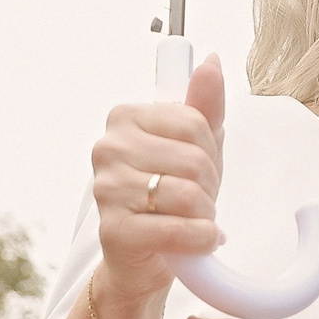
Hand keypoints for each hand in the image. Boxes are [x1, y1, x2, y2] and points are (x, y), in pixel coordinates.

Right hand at [93, 53, 227, 301]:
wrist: (144, 256)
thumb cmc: (168, 194)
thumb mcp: (193, 145)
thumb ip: (204, 104)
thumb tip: (212, 62)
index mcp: (124, 117)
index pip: (194, 122)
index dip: (210, 150)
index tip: (200, 167)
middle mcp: (108, 148)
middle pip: (193, 159)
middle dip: (209, 185)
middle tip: (199, 200)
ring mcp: (107, 189)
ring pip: (188, 195)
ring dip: (206, 215)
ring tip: (196, 220)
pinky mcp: (113, 231)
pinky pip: (177, 230)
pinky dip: (201, 239)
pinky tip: (199, 240)